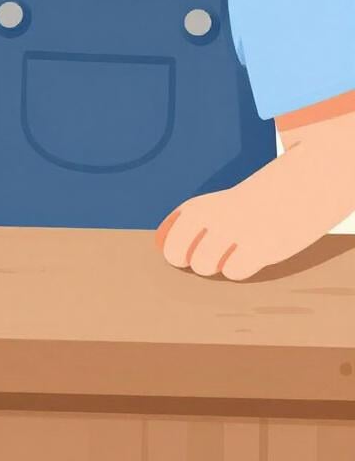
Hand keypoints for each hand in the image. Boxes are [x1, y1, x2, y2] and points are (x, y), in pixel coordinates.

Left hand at [156, 183, 289, 280]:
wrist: (297, 188)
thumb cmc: (246, 206)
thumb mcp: (210, 207)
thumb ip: (184, 226)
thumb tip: (163, 249)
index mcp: (194, 207)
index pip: (167, 244)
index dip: (177, 253)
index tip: (192, 249)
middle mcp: (209, 216)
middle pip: (177, 258)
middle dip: (191, 261)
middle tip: (211, 253)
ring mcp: (233, 231)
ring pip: (204, 267)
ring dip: (217, 264)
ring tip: (235, 249)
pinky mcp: (259, 247)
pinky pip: (233, 272)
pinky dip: (240, 268)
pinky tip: (252, 253)